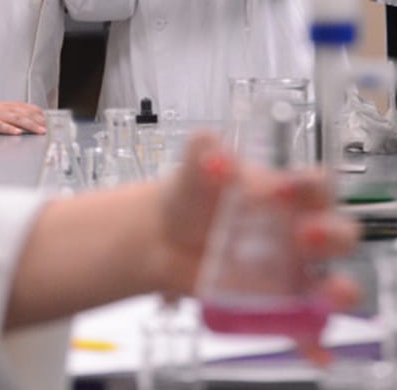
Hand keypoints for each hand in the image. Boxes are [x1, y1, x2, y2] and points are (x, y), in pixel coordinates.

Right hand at [0, 101, 46, 136]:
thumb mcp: (1, 112)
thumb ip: (14, 115)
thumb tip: (31, 120)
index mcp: (7, 105)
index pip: (25, 106)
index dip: (36, 111)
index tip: (46, 118)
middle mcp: (3, 108)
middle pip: (22, 113)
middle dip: (35, 120)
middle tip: (45, 127)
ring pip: (14, 118)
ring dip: (28, 124)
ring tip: (38, 130)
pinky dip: (9, 128)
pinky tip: (18, 133)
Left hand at [153, 133, 359, 360]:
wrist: (164, 234)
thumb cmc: (194, 195)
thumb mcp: (196, 169)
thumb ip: (204, 151)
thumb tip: (212, 151)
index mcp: (287, 193)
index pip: (315, 186)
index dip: (310, 186)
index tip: (286, 187)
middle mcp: (299, 231)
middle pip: (337, 234)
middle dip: (330, 235)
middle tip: (302, 235)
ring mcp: (291, 271)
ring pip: (330, 283)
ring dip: (337, 292)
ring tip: (331, 294)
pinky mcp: (277, 304)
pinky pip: (302, 326)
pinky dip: (310, 340)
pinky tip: (314, 351)